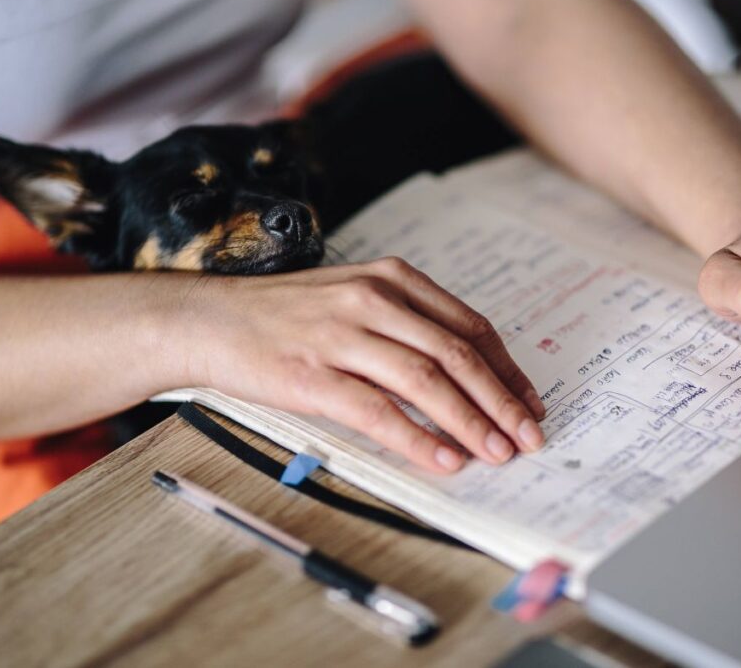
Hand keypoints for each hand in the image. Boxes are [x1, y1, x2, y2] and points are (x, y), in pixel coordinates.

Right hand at [179, 257, 544, 472]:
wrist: (211, 319)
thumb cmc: (286, 314)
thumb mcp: (354, 297)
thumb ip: (406, 325)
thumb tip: (461, 376)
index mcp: (391, 280)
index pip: (469, 326)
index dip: (507, 368)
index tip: (529, 401)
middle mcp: (373, 301)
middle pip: (457, 354)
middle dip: (502, 400)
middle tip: (529, 435)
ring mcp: (342, 337)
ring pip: (426, 381)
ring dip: (471, 422)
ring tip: (498, 453)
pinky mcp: (312, 376)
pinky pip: (378, 411)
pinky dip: (417, 438)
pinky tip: (444, 459)